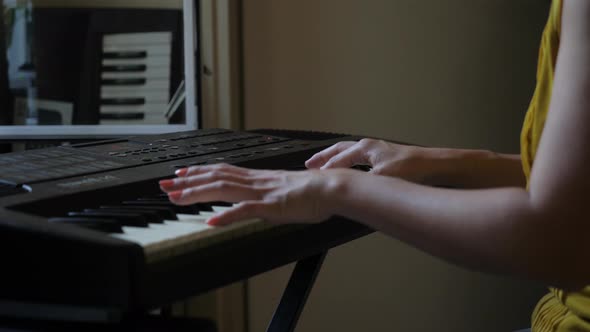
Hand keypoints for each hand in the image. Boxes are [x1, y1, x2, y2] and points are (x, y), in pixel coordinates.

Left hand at [159, 163, 351, 225]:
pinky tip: (211, 221)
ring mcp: (262, 193)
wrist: (332, 188)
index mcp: (258, 178)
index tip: (181, 172)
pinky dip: (226, 216)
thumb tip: (257, 199)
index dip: (199, 171)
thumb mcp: (284, 191)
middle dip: (187, 181)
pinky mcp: (272, 206)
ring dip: (197, 193)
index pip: (222, 171)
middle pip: (215, 177)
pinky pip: (245, 211)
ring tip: (176, 198)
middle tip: (165, 184)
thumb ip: (268, 194)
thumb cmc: (313, 192)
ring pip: (223, 189)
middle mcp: (256, 181)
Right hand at [306, 138, 428, 181]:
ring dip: (336, 160)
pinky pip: (360, 160)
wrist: (436, 166)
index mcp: (365, 148)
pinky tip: (351, 173)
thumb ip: (361, 184)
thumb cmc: (413, 168)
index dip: (325, 169)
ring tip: (326, 167)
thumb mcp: (382, 178)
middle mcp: (370, 147)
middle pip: (340, 150)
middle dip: (324, 157)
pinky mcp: (386, 160)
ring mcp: (378, 152)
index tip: (312, 177)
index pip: (338, 159)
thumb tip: (345, 191)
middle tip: (310, 164)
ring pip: (350, 154)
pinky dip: (349, 165)